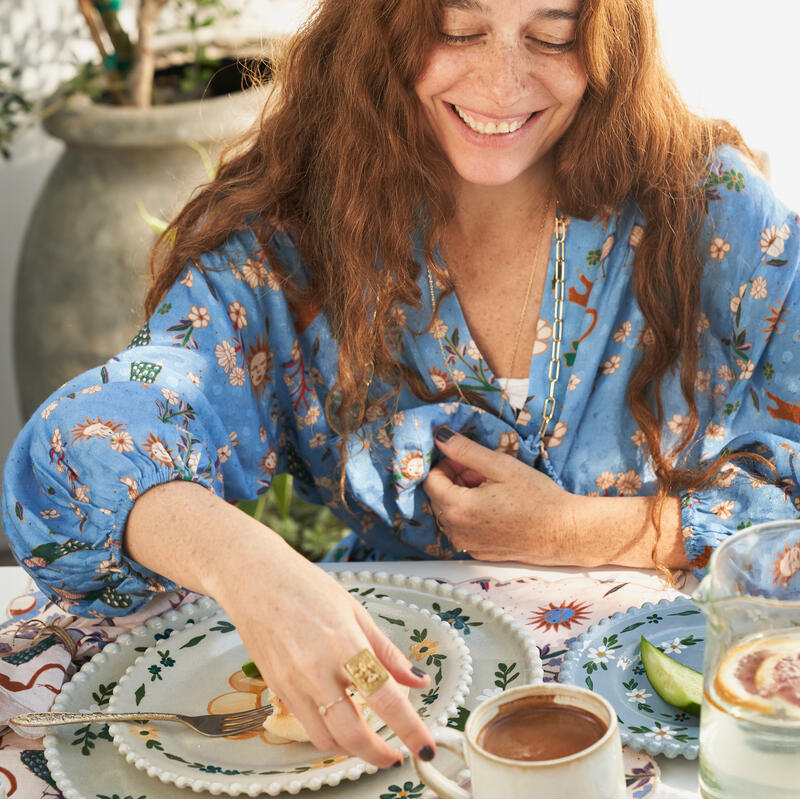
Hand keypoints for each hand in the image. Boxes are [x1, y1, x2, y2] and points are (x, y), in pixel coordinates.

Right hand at [210, 538, 434, 767]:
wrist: (255, 579)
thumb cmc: (306, 587)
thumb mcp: (356, 611)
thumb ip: (387, 652)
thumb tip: (418, 679)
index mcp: (345, 645)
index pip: (385, 698)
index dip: (410, 729)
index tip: (426, 748)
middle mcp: (317, 671)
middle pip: (353, 733)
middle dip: (378, 754)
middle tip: (395, 756)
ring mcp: (293, 683)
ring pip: (326, 739)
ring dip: (352, 749)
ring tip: (369, 742)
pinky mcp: (276, 689)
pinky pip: (306, 726)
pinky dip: (328, 734)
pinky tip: (340, 722)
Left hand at [423, 427, 576, 562]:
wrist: (564, 533)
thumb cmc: (538, 499)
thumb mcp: (500, 466)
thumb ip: (465, 450)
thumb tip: (440, 437)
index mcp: (457, 508)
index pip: (431, 480)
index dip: (446, 464)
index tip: (466, 459)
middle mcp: (457, 531)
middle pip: (440, 497)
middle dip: (456, 479)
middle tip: (484, 471)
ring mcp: (468, 544)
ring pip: (452, 513)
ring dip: (464, 496)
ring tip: (493, 488)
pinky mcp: (480, 552)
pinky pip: (465, 528)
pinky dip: (473, 514)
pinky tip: (497, 507)